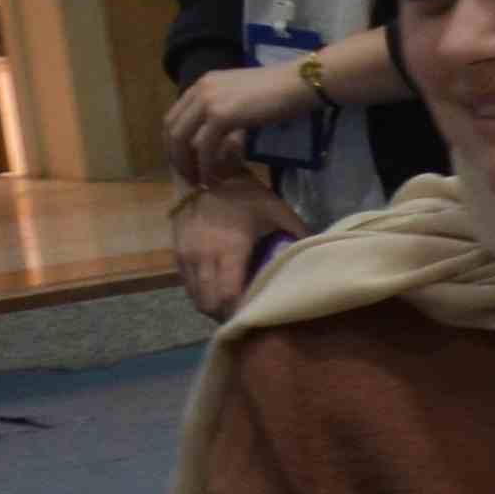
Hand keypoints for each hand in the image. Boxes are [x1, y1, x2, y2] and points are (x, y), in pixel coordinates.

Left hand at [163, 63, 320, 185]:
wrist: (299, 83)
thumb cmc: (281, 90)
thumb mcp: (243, 97)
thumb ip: (226, 109)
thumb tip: (221, 134)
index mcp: (203, 84)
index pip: (175, 115)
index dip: (175, 142)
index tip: (185, 160)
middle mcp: (200, 90)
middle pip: (172, 127)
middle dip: (175, 155)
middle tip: (187, 175)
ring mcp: (208, 102)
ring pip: (182, 139)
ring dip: (186, 163)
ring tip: (198, 181)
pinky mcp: (221, 116)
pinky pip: (204, 146)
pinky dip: (205, 165)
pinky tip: (213, 177)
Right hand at [171, 178, 308, 318]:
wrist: (208, 173)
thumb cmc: (247, 195)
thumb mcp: (279, 212)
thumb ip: (298, 238)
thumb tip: (317, 263)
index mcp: (229, 248)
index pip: (228, 296)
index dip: (240, 314)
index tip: (257, 320)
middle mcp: (202, 255)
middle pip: (209, 303)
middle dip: (227, 316)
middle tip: (247, 319)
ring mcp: (186, 255)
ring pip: (196, 297)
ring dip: (213, 307)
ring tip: (234, 309)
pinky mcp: (177, 253)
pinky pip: (187, 285)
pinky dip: (202, 294)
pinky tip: (219, 292)